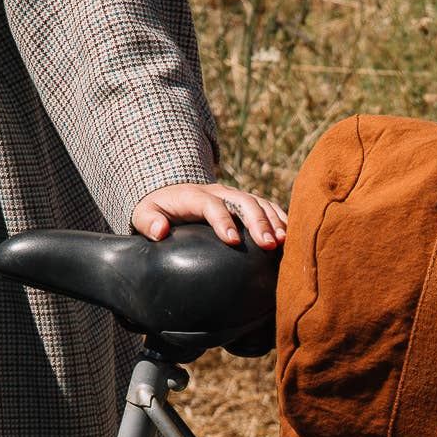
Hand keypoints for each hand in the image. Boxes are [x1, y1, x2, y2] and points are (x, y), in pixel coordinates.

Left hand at [132, 183, 287, 248]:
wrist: (172, 195)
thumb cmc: (158, 210)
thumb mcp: (145, 213)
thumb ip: (149, 221)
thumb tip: (160, 231)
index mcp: (195, 195)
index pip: (212, 204)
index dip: (223, 221)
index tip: (233, 241)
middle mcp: (219, 192)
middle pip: (243, 202)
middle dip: (257, 222)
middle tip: (268, 245)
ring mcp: (235, 196)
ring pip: (259, 203)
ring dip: (273, 221)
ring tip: (283, 241)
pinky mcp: (246, 203)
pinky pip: (268, 207)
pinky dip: (280, 218)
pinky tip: (291, 235)